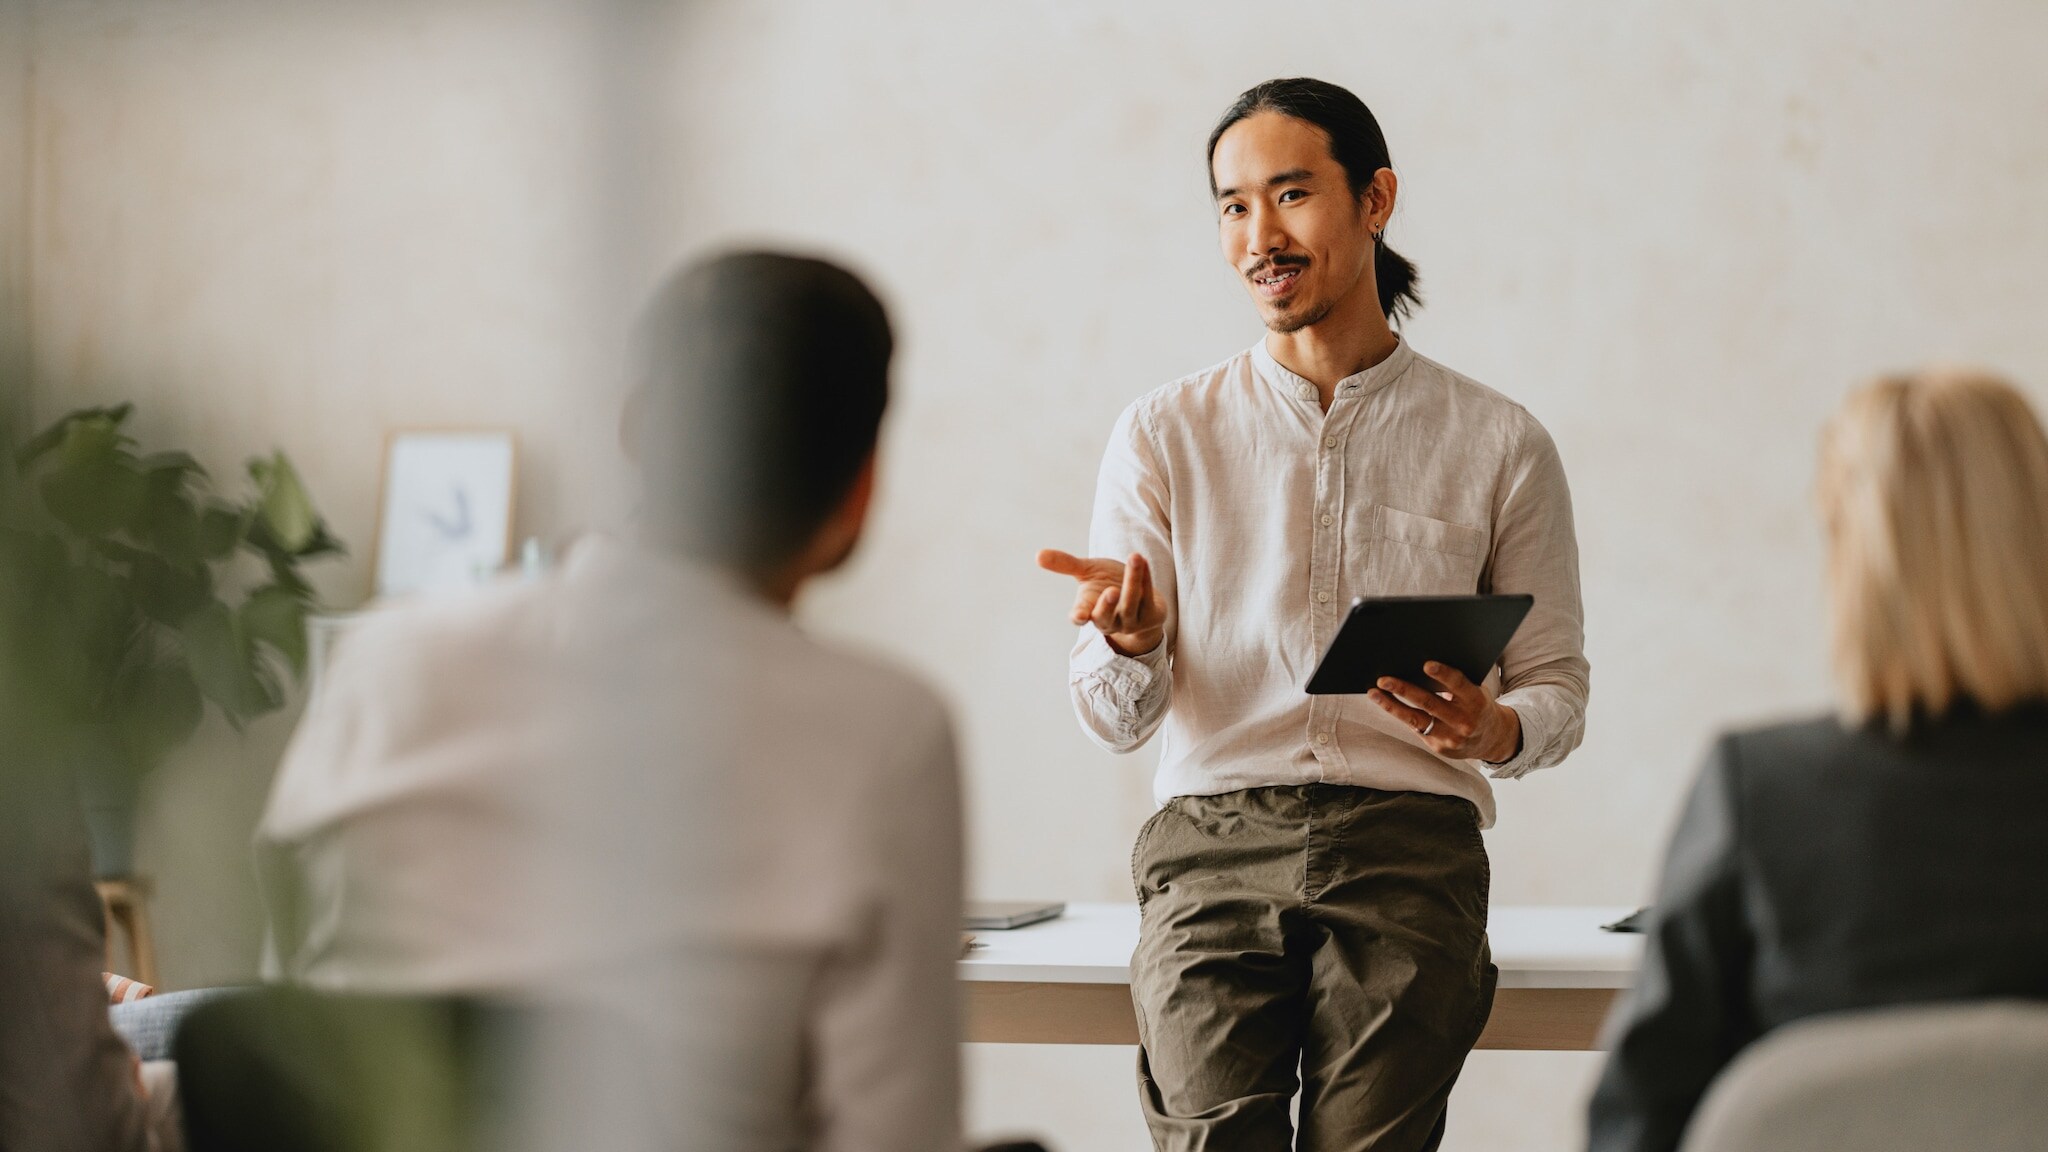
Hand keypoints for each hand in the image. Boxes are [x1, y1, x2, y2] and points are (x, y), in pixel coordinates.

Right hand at [1036, 549, 1165, 656]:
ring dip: (1133, 581)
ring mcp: (1131, 621)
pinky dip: (1146, 578)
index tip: (1078, 615)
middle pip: (1105, 618)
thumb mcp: (1087, 571)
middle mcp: (1109, 620)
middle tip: (1111, 591)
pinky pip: (1148, 597)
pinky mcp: (1152, 616)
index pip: (1080, 618)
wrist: (1141, 594)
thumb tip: (1037, 555)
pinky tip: (1142, 560)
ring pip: (1131, 604)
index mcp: (1089, 610)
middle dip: (1107, 605)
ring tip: (1134, 558)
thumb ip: (1065, 564)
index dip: (1079, 616)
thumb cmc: (1107, 582)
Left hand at [1367, 661, 1521, 762]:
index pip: (1459, 685)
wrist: (1492, 739)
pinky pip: (1415, 728)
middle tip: (1384, 678)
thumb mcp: (1476, 691)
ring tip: (1374, 693)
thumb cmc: (1478, 705)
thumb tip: (1421, 664)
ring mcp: (1450, 737)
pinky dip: (1399, 714)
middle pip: (1430, 703)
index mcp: (1476, 701)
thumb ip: (1457, 682)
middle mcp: (1464, 721)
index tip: (1426, 664)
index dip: (1443, 674)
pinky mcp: (1438, 747)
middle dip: (1404, 689)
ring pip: (1416, 720)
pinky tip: (1385, 703)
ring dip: (1392, 705)